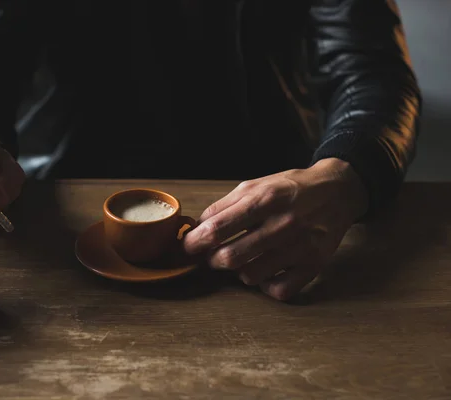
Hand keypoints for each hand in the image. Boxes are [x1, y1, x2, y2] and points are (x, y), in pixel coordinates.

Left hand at [183, 158, 367, 300]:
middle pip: (231, 257)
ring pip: (251, 277)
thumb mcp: (254, 185)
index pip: (218, 228)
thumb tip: (196, 229)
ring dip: (239, 271)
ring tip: (245, 258)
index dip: (195, 242)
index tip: (188, 247)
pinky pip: (279, 290)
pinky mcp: (315, 265)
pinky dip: (266, 285)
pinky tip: (266, 271)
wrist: (336, 191)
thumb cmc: (288, 188)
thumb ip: (223, 207)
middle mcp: (284, 224)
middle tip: (214, 256)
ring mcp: (301, 247)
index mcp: (265, 199)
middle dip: (213, 260)